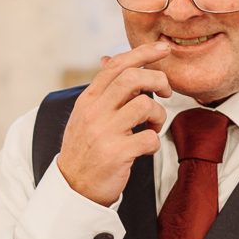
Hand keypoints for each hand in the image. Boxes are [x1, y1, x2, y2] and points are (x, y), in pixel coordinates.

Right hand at [56, 42, 174, 204]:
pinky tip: (146, 147)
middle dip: (158, 80)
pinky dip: (154, 141)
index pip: (116, 65)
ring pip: (145, 106)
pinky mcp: (116, 154)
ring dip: (158, 115)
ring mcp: (104, 133)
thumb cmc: (84, 150)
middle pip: (133, 78)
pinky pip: (149, 137)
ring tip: (152, 126)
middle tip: (166, 92)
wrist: (72, 189)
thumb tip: (107, 59)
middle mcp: (94, 112)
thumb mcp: (85, 115)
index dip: (143, 52)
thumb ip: (100, 88)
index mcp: (88, 100)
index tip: (162, 50)